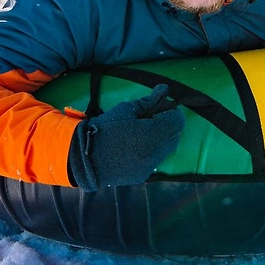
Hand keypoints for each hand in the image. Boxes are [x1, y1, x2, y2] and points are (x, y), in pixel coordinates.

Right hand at [67, 84, 184, 191]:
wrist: (87, 157)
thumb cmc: (106, 129)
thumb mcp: (126, 110)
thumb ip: (148, 101)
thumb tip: (164, 89)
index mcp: (153, 134)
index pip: (178, 120)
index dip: (170, 112)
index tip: (158, 109)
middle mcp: (156, 152)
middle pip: (175, 135)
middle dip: (167, 125)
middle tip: (150, 120)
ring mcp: (150, 166)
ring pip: (166, 149)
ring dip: (160, 139)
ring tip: (141, 134)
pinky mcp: (143, 175)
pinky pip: (154, 160)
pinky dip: (150, 152)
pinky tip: (134, 147)